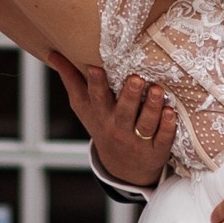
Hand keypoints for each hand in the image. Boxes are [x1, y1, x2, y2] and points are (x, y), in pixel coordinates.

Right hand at [48, 56, 175, 189]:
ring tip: (157, 90)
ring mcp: (138, 141)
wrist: (123, 168)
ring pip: (145, 124)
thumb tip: (52, 54)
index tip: (96, 67)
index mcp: (100, 115)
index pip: (96, 99)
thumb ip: (71, 80)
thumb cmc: (104, 126)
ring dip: (152, 107)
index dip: (96, 84)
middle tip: (136, 78)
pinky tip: (171, 112)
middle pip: (124, 112)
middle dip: (129, 95)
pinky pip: (163, 138)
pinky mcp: (156, 150)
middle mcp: (118, 128)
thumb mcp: (84, 108)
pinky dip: (167, 126)